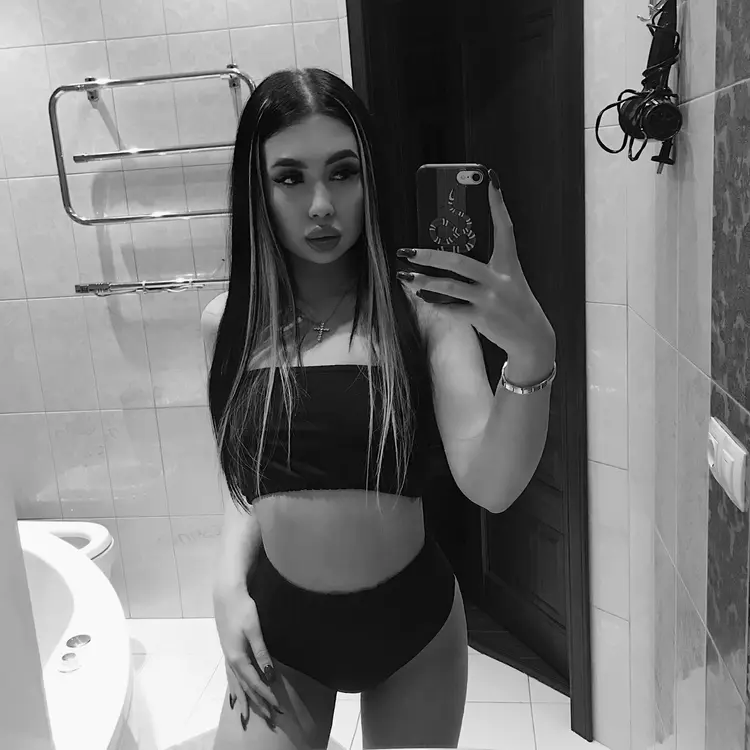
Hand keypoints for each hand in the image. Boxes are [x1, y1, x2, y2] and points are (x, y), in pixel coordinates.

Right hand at [214, 587, 282, 730]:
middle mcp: (231, 660)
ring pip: (236, 683)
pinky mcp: (228, 649)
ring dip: (244, 699)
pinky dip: (234, 688)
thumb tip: (269, 677)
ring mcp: (228, 655)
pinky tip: (234, 694)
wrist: (226, 594)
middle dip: (257, 703)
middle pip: (245, 687)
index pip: (255, 682)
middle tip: (269, 719)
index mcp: (238, 658)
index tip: (277, 708)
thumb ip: (262, 653)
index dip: (266, 696)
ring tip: (246, 715)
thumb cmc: (243, 609)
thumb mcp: (254, 629)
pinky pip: (231, 676)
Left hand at [397, 168, 554, 362]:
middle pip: (459, 262)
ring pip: (449, 288)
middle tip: (407, 251)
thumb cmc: (513, 303)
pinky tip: (422, 298)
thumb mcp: (507, 279)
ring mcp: (490, 300)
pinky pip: (452, 309)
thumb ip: (486, 266)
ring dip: (423, 282)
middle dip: (429, 255)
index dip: (497, 203)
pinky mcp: (482, 319)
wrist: (530, 337)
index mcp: (509, 263)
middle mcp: (499, 280)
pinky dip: (435, 304)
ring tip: (405, 277)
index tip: (489, 179)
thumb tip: (450, 253)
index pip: (505, 227)